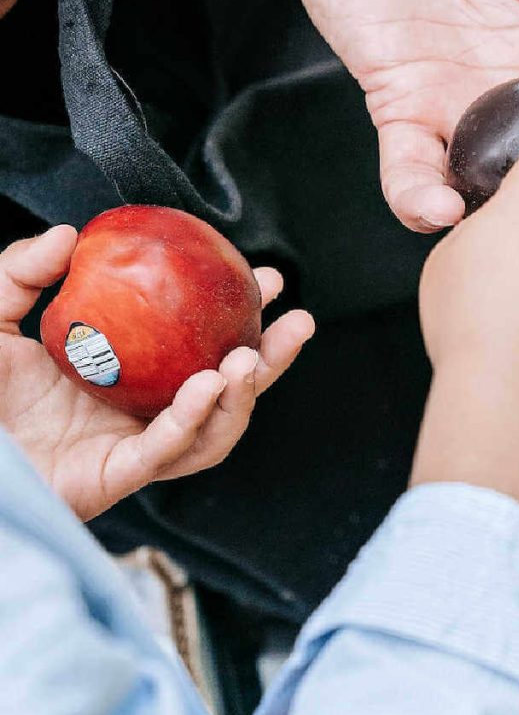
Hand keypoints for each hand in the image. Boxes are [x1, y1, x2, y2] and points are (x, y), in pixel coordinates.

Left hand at [0, 225, 314, 520]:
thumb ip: (24, 270)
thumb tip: (73, 235)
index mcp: (128, 375)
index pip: (199, 345)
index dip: (239, 315)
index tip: (264, 278)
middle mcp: (138, 413)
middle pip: (224, 392)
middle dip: (270, 361)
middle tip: (296, 321)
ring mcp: (130, 449)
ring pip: (210, 431)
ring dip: (242, 397)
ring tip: (251, 359)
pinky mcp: (112, 479)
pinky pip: (165, 453)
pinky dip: (192, 422)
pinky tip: (208, 387)